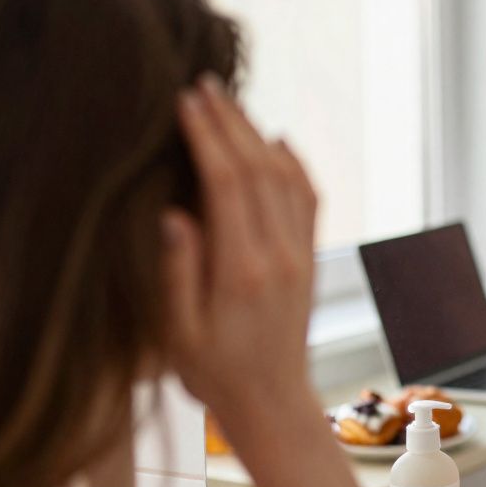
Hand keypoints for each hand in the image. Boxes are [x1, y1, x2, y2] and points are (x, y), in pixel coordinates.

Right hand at [162, 74, 318, 418]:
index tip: (187, 100)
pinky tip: (277, 142)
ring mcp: (300, 256)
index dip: (208, 136)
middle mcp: (279, 256)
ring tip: (232, 102)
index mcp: (243, 270)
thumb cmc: (214, 373)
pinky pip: (309, 200)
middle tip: (205, 83)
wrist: (272, 403)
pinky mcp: (309, 260)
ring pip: (287, 178)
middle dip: (231, 122)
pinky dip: (295, 165)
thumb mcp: (179, 332)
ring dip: (260, 135)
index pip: (228, 184)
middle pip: (260, 169)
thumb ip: (177, 272)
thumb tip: (176, 213)